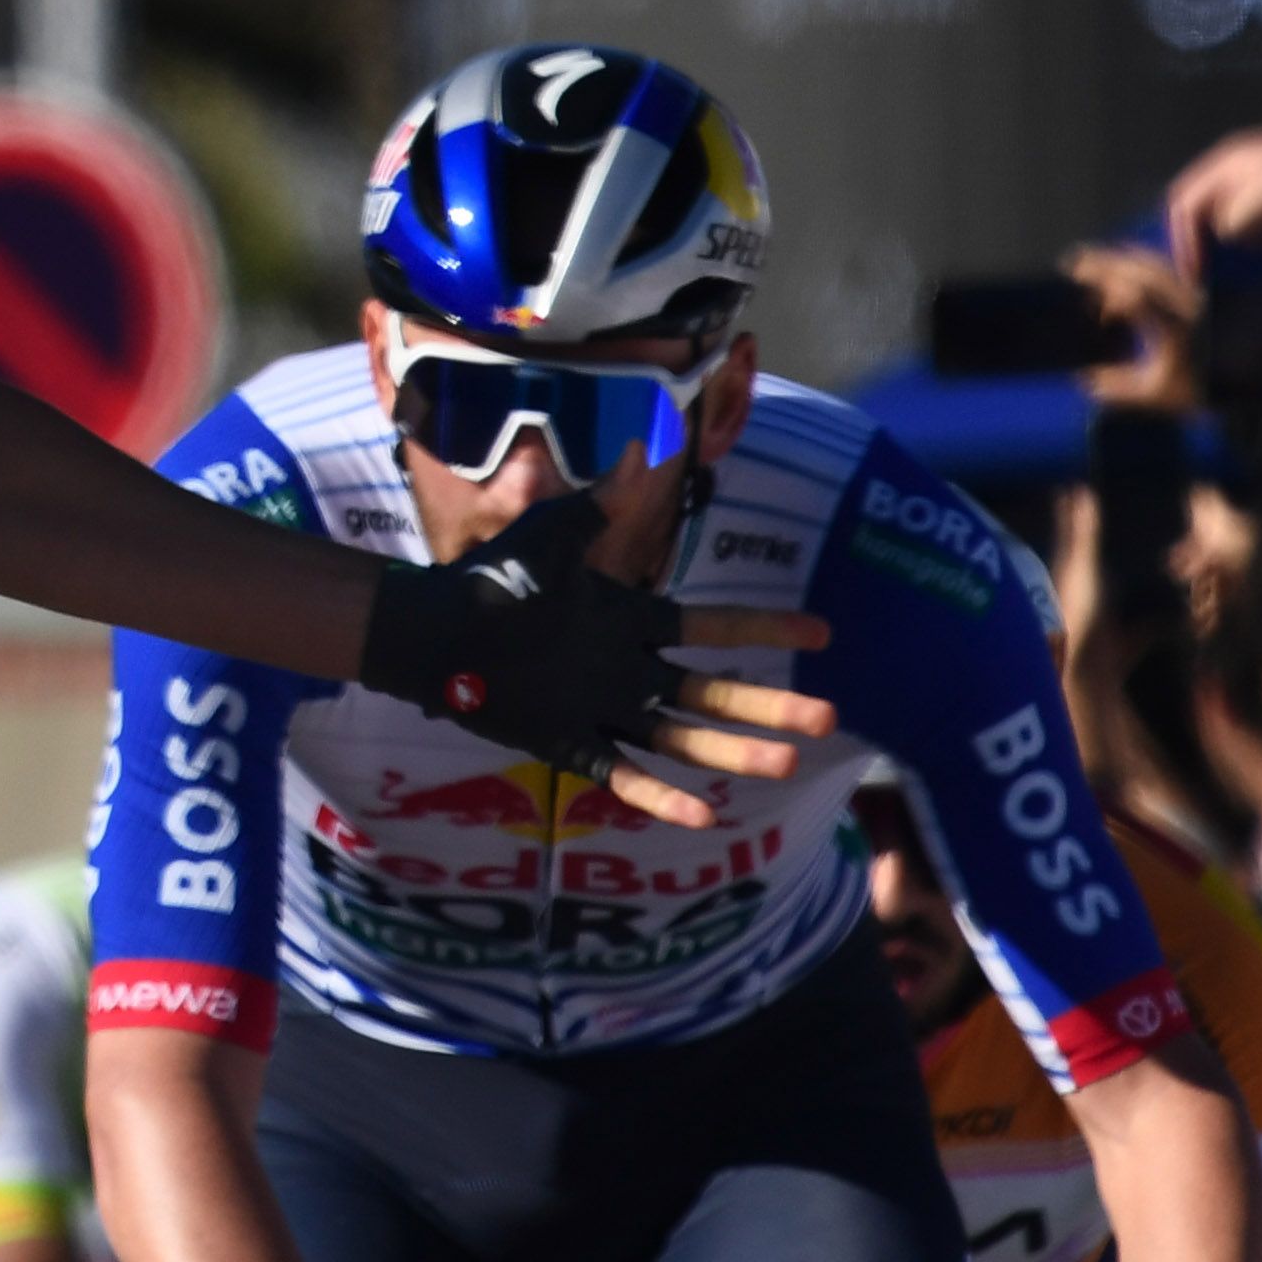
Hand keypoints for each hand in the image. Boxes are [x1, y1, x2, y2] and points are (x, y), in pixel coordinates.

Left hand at [354, 496, 835, 822]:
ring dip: (731, 751)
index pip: (711, 626)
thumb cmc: (494, 578)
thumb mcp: (553, 535)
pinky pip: (624, 775)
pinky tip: (705, 813)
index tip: (820, 631)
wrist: (433, 626)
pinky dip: (660, 796)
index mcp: (628, 620)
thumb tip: (643, 448)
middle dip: (767, 704)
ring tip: (785, 762)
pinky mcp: (570, 743)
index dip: (764, 627)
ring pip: (681, 737)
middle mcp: (626, 669)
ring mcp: (602, 709)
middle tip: (828, 718)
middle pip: (711, 691)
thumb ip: (602, 500)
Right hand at [1071, 241, 1202, 413]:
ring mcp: (1195, 297)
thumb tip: (1085, 382)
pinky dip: (1145, 265)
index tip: (1084, 295)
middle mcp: (1185, 305)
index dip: (1105, 291)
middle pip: (1142, 273)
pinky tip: (1130, 268)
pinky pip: (1169, 272)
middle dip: (1106, 263)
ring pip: (1157, 267)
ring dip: (1125, 259)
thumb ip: (1121, 389)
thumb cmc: (1206, 390)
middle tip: (1076, 260)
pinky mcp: (1201, 296)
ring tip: (1098, 258)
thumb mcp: (1160, 396)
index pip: (1134, 296)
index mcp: (1174, 328)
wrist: (1253, 385)